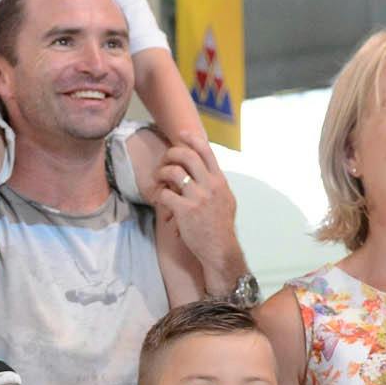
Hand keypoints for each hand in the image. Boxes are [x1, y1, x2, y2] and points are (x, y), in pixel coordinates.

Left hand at [151, 140, 244, 289]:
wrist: (220, 250)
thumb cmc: (221, 228)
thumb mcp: (226, 201)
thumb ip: (217, 185)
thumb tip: (209, 172)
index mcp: (220, 181)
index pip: (206, 151)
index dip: (191, 139)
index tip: (180, 134)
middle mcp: (210, 186)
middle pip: (187, 156)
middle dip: (171, 153)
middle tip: (164, 160)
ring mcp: (198, 198)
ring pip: (173, 172)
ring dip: (161, 173)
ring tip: (159, 180)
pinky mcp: (185, 211)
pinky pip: (165, 194)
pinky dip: (159, 195)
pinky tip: (159, 199)